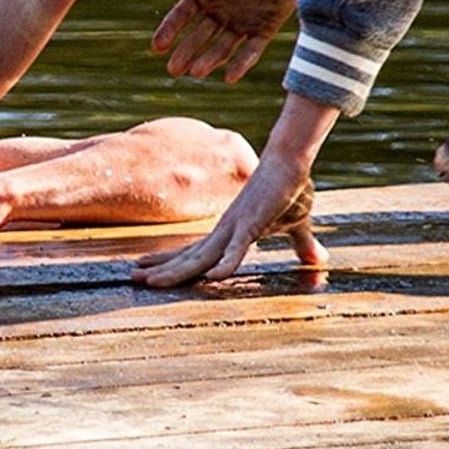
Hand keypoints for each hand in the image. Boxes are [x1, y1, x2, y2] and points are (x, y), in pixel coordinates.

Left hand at [131, 92, 336, 285]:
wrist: (292, 164)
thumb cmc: (290, 192)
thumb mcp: (295, 227)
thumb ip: (301, 246)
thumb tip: (318, 260)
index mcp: (227, 232)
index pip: (192, 252)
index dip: (168, 263)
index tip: (144, 272)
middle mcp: (224, 231)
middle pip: (187, 256)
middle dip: (159, 269)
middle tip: (130, 278)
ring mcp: (236, 227)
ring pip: (202, 257)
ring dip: (177, 271)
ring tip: (151, 283)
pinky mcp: (253, 222)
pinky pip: (239, 247)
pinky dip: (227, 263)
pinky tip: (213, 277)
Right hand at [145, 0, 337, 81]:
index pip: (181, 16)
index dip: (169, 31)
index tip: (157, 47)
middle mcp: (220, 10)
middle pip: (199, 37)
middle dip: (186, 54)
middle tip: (174, 70)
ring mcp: (242, 21)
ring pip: (222, 47)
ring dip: (209, 60)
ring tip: (197, 72)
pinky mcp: (265, 29)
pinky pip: (251, 50)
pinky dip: (241, 64)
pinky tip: (230, 76)